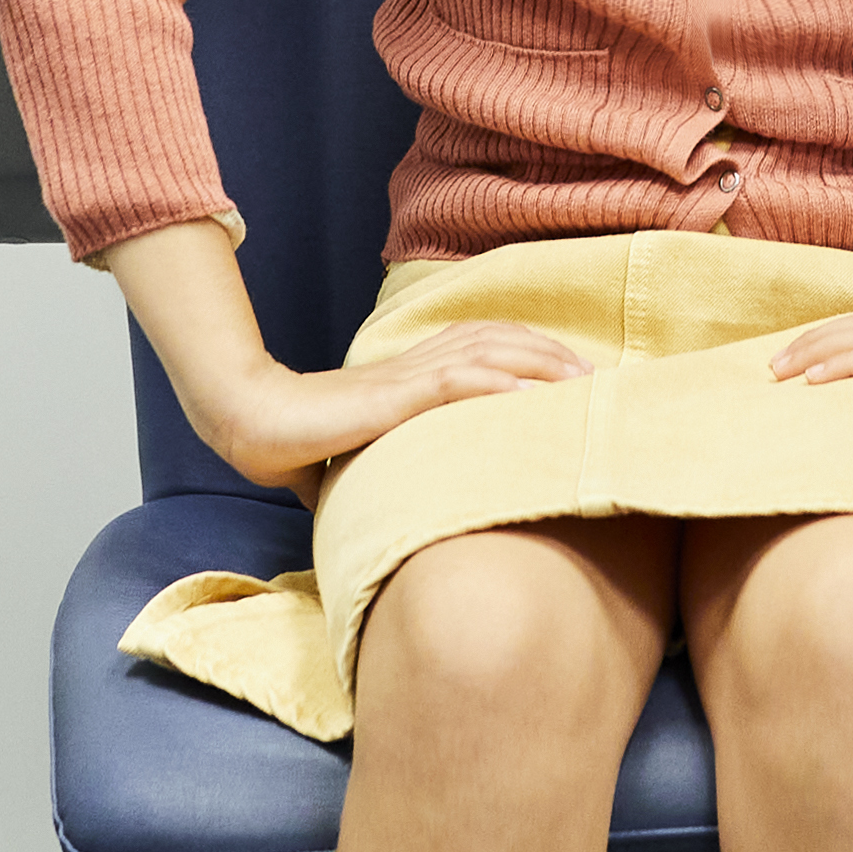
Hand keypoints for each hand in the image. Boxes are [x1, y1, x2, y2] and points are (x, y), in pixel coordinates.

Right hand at [181, 322, 586, 497]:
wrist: (256, 425)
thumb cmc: (299, 443)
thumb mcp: (359, 457)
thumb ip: (384, 470)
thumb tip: (388, 511)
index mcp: (411, 371)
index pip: (484, 343)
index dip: (530, 351)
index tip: (569, 373)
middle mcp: (415, 364)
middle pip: (499, 340)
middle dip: (551, 353)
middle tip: (596, 376)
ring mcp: (407, 377)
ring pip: (489, 353)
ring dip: (540, 364)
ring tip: (582, 382)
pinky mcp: (395, 397)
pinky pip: (456, 381)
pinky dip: (497, 382)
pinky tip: (530, 393)